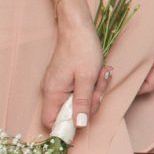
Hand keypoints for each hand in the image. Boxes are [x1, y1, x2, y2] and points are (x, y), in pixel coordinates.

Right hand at [40, 13, 106, 131]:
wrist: (78, 26)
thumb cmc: (82, 49)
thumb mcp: (87, 78)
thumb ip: (83, 103)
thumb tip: (79, 126)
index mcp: (53, 93)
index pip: (51, 122)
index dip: (67, 127)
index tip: (85, 120)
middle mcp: (53, 91)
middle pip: (71, 112)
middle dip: (91, 102)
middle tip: (99, 85)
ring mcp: (60, 84)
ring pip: (80, 100)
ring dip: (95, 90)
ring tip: (102, 73)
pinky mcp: (67, 78)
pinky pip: (81, 89)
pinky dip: (93, 83)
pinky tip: (100, 71)